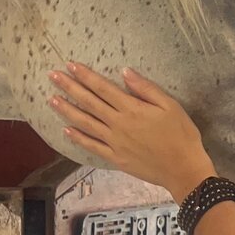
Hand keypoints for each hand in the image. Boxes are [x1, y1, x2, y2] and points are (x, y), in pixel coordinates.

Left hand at [48, 62, 215, 198]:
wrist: (183, 170)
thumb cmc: (182, 135)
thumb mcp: (171, 106)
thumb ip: (146, 89)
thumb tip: (125, 72)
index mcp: (132, 108)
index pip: (103, 88)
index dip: (85, 76)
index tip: (71, 65)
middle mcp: (118, 124)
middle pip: (89, 103)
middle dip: (70, 88)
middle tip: (53, 76)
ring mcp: (114, 142)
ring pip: (86, 123)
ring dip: (67, 110)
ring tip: (52, 99)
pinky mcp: (116, 158)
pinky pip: (92, 146)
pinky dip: (78, 138)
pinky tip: (66, 130)